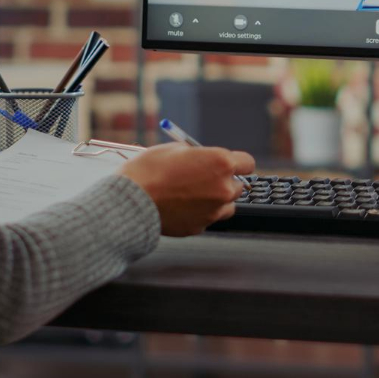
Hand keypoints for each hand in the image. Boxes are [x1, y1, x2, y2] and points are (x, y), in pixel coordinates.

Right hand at [118, 143, 255, 236]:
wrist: (131, 201)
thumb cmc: (149, 171)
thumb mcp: (175, 149)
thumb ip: (198, 155)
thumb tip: (204, 159)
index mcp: (221, 163)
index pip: (247, 163)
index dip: (237, 163)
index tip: (229, 164)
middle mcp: (224, 188)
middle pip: (239, 186)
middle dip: (225, 182)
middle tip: (204, 179)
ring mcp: (213, 211)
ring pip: (227, 206)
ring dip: (216, 200)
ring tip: (192, 195)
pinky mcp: (201, 227)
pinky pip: (207, 219)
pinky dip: (199, 214)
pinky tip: (181, 207)